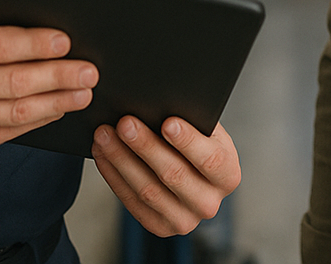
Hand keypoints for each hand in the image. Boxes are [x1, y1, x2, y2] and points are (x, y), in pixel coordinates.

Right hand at [0, 0, 98, 156]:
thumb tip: (32, 0)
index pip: (0, 46)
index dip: (37, 45)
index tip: (67, 42)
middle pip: (14, 83)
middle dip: (59, 77)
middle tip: (90, 71)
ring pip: (15, 113)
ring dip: (56, 103)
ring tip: (83, 93)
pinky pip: (5, 133)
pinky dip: (37, 121)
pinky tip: (57, 109)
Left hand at [92, 116, 240, 235]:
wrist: (189, 171)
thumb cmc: (196, 142)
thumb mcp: (205, 131)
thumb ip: (192, 121)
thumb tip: (162, 104)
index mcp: (228, 176)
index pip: (211, 160)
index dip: (189, 141)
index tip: (168, 122)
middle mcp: (209, 203)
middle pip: (174, 174)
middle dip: (146, 146)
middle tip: (125, 123)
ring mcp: (184, 220)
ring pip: (148, 190)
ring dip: (121, 159)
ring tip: (105, 134)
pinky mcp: (159, 226)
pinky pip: (131, 201)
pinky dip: (114, 175)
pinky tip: (103, 153)